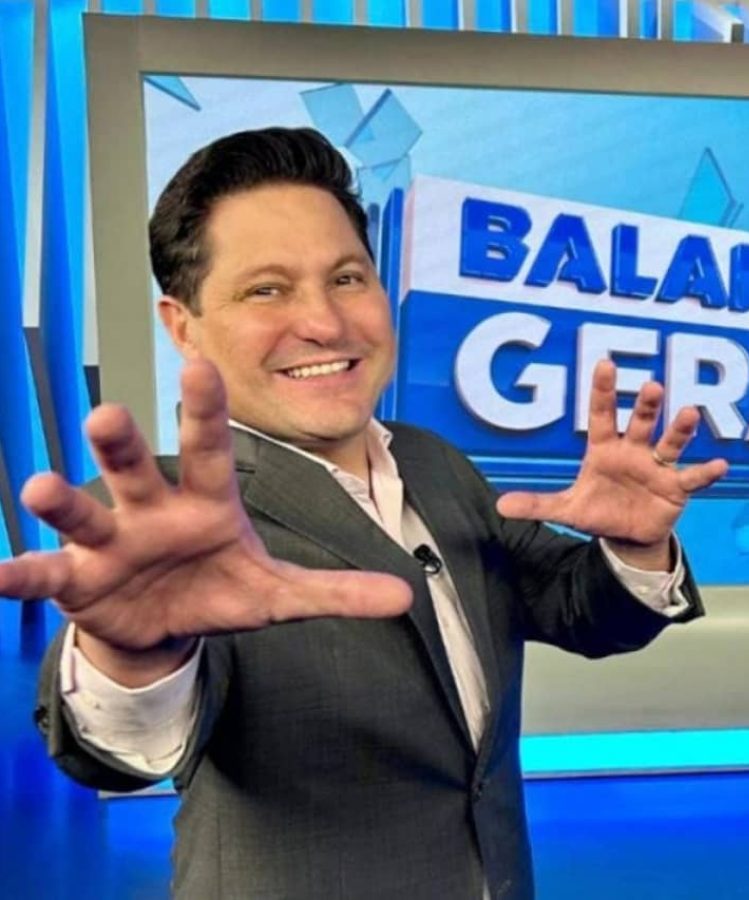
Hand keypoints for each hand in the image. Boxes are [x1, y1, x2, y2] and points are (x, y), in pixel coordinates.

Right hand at [0, 359, 411, 682]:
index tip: (198, 362)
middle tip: (108, 414)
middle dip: (123, 443)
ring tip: (37, 488)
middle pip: (138, 467)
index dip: (205, 408)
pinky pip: (45, 574)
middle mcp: (153, 509)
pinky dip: (18, 574)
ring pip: (84, 510)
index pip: (211, 447)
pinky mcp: (78, 580)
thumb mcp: (281, 593)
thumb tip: (407, 597)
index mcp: (207, 501)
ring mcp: (111, 541)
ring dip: (61, 500)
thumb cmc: (221, 588)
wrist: (166, 624)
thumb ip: (337, 591)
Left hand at [495, 361, 727, 556]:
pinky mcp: (676, 488)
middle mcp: (634, 450)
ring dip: (680, 429)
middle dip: (646, 404)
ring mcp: (658, 467)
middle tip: (651, 386)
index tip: (605, 363)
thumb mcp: (568, 510)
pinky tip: (721, 464)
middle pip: (641, 421)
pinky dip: (707, 472)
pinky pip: (693, 478)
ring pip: (670, 442)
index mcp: (605, 449)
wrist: (629, 535)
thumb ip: (538, 505)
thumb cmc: (600, 511)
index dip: (603, 390)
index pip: (602, 414)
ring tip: (689, 413)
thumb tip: (500, 507)